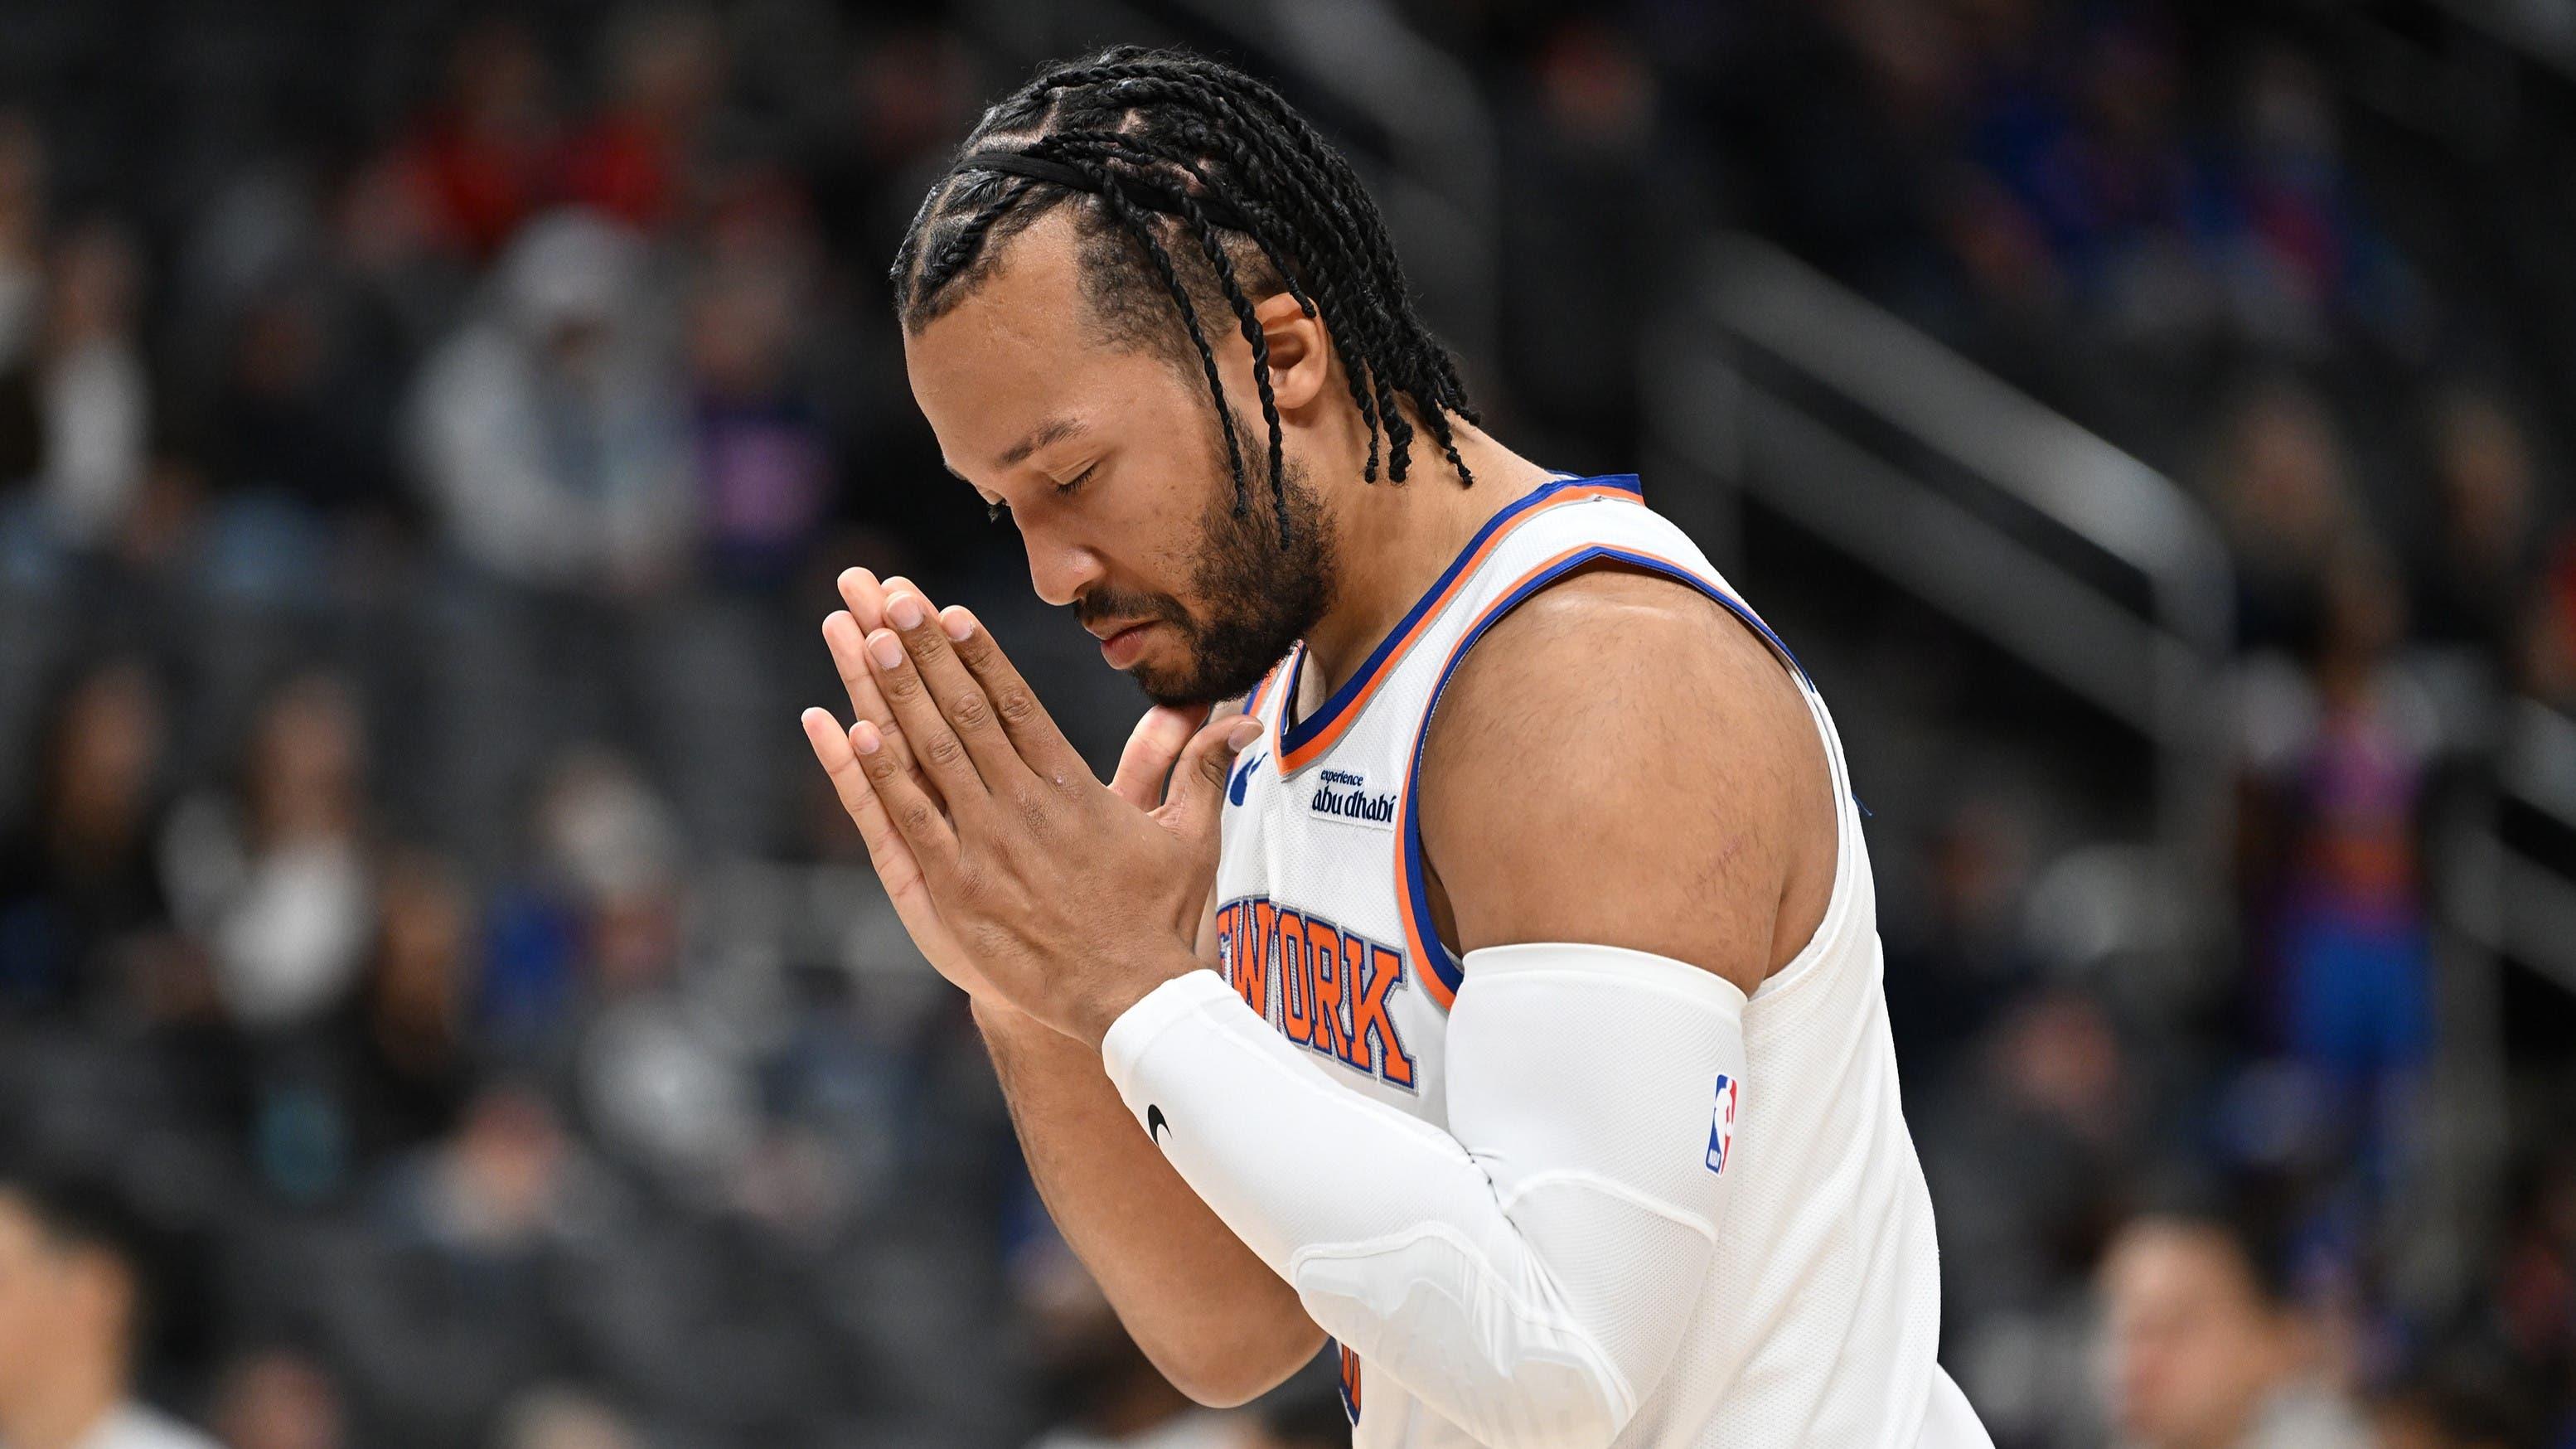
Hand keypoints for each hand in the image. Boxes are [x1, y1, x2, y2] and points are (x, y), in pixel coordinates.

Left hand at [801, 571, 1251, 1037]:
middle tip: (889, 598)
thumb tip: (1245, 720)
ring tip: (862, 639)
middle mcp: (1023, 806)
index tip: (946, 610)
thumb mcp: (1191, 837)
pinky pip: (908, 820)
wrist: (1131, 1002)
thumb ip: (1201, 768)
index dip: (978, 654)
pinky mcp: (955, 889)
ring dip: (892, 692)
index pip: (1017, 704)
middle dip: (923, 651)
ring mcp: (984, 847)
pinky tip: (850, 730)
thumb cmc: (1161, 920)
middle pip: (965, 712)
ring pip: (930, 753)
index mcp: (1072, 787)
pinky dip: (877, 775)